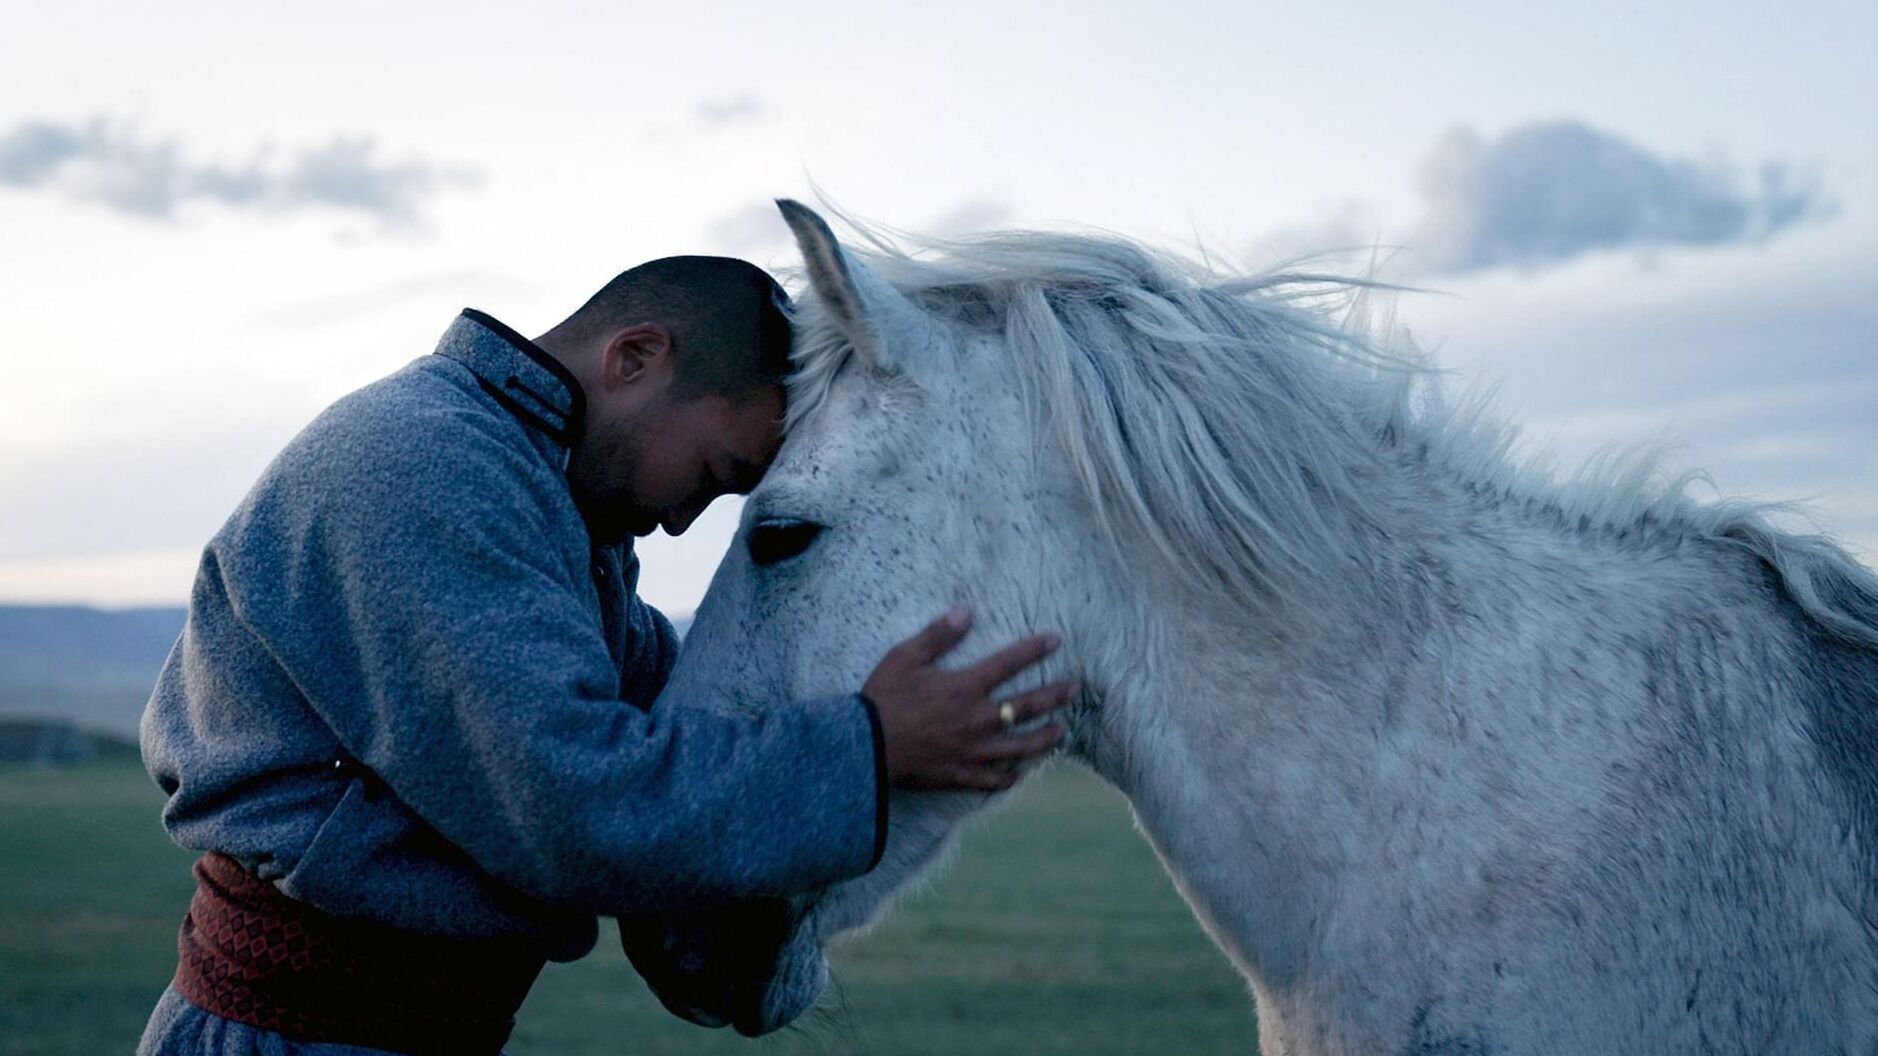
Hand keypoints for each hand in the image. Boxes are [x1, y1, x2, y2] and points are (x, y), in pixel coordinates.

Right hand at [861, 606, 1076, 791]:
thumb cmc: (883, 699)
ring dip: (1044, 738)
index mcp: (965, 687)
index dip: (1034, 650)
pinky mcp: (961, 775)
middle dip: (1055, 696)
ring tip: (1062, 731)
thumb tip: (966, 611)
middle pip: (1027, 706)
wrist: (865, 748)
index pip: (1009, 663)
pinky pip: (994, 780)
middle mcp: (977, 719)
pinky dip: (1010, 776)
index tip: (1057, 640)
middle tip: (1075, 689)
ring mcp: (972, 751)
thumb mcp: (905, 657)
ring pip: (1020, 746)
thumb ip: (938, 635)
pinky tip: (1021, 773)